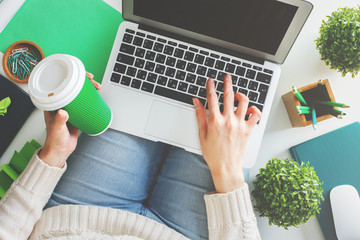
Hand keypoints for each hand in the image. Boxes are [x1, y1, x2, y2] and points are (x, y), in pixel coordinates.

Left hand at [39, 72, 100, 167]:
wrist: (60, 152)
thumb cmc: (54, 141)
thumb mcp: (57, 129)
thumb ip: (60, 120)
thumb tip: (63, 112)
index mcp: (52, 104)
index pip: (61, 85)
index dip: (71, 77)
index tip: (81, 75)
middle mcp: (61, 104)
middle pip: (73, 87)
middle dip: (84, 82)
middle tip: (93, 82)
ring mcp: (69, 109)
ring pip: (79, 95)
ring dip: (88, 89)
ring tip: (97, 88)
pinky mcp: (76, 115)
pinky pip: (84, 104)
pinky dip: (90, 99)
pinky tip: (96, 97)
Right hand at [193, 74, 260, 192]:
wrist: (226, 168)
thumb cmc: (213, 154)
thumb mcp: (202, 135)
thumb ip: (200, 116)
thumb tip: (196, 102)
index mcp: (215, 121)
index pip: (212, 98)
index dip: (210, 86)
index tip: (210, 81)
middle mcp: (228, 120)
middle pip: (229, 95)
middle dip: (227, 83)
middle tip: (227, 77)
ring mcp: (240, 124)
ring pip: (244, 102)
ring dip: (240, 95)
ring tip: (237, 94)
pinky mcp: (248, 130)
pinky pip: (256, 115)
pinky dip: (254, 109)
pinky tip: (249, 109)